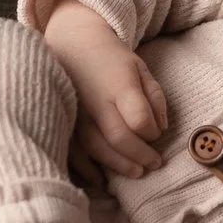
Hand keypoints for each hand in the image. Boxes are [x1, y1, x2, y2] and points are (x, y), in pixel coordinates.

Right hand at [40, 0, 170, 178]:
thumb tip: (159, 130)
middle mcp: (95, 101)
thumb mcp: (140, 68)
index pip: (139, 118)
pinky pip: (73, 152)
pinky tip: (102, 178)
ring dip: (119, 165)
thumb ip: (154, 97)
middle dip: (140, 156)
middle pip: (119, 138)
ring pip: (97, 149)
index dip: (151, 132)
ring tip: (137, 172)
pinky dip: (88, 169)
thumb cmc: (111, 59)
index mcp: (118, 84)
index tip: (156, 135)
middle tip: (154, 164)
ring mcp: (76, 114)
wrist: (71, 44)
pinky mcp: (63, 122)